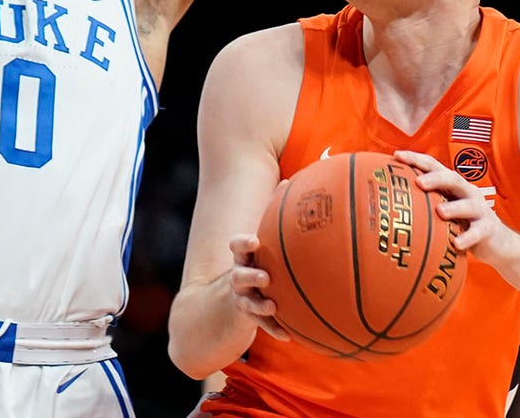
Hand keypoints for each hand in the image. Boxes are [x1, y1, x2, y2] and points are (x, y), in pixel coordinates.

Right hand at [227, 180, 292, 340]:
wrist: (227, 299)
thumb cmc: (254, 260)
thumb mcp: (262, 241)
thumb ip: (275, 215)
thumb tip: (293, 182)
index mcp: (243, 256)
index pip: (237, 247)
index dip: (243, 244)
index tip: (255, 241)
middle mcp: (238, 277)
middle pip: (238, 275)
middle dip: (249, 275)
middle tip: (265, 276)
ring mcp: (242, 298)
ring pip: (247, 302)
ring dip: (258, 304)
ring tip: (272, 305)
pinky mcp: (249, 317)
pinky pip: (260, 325)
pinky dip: (273, 329)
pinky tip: (288, 336)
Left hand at [393, 150, 509, 265]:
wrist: (498, 243)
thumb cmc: (462, 224)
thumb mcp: (445, 210)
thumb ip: (424, 204)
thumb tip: (388, 204)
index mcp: (453, 186)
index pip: (434, 166)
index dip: (416, 159)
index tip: (396, 156)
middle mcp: (467, 192)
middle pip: (453, 179)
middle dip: (436, 178)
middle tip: (419, 183)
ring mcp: (480, 210)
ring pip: (468, 204)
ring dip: (454, 207)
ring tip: (440, 212)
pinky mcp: (488, 229)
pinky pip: (477, 232)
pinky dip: (467, 238)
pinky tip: (457, 244)